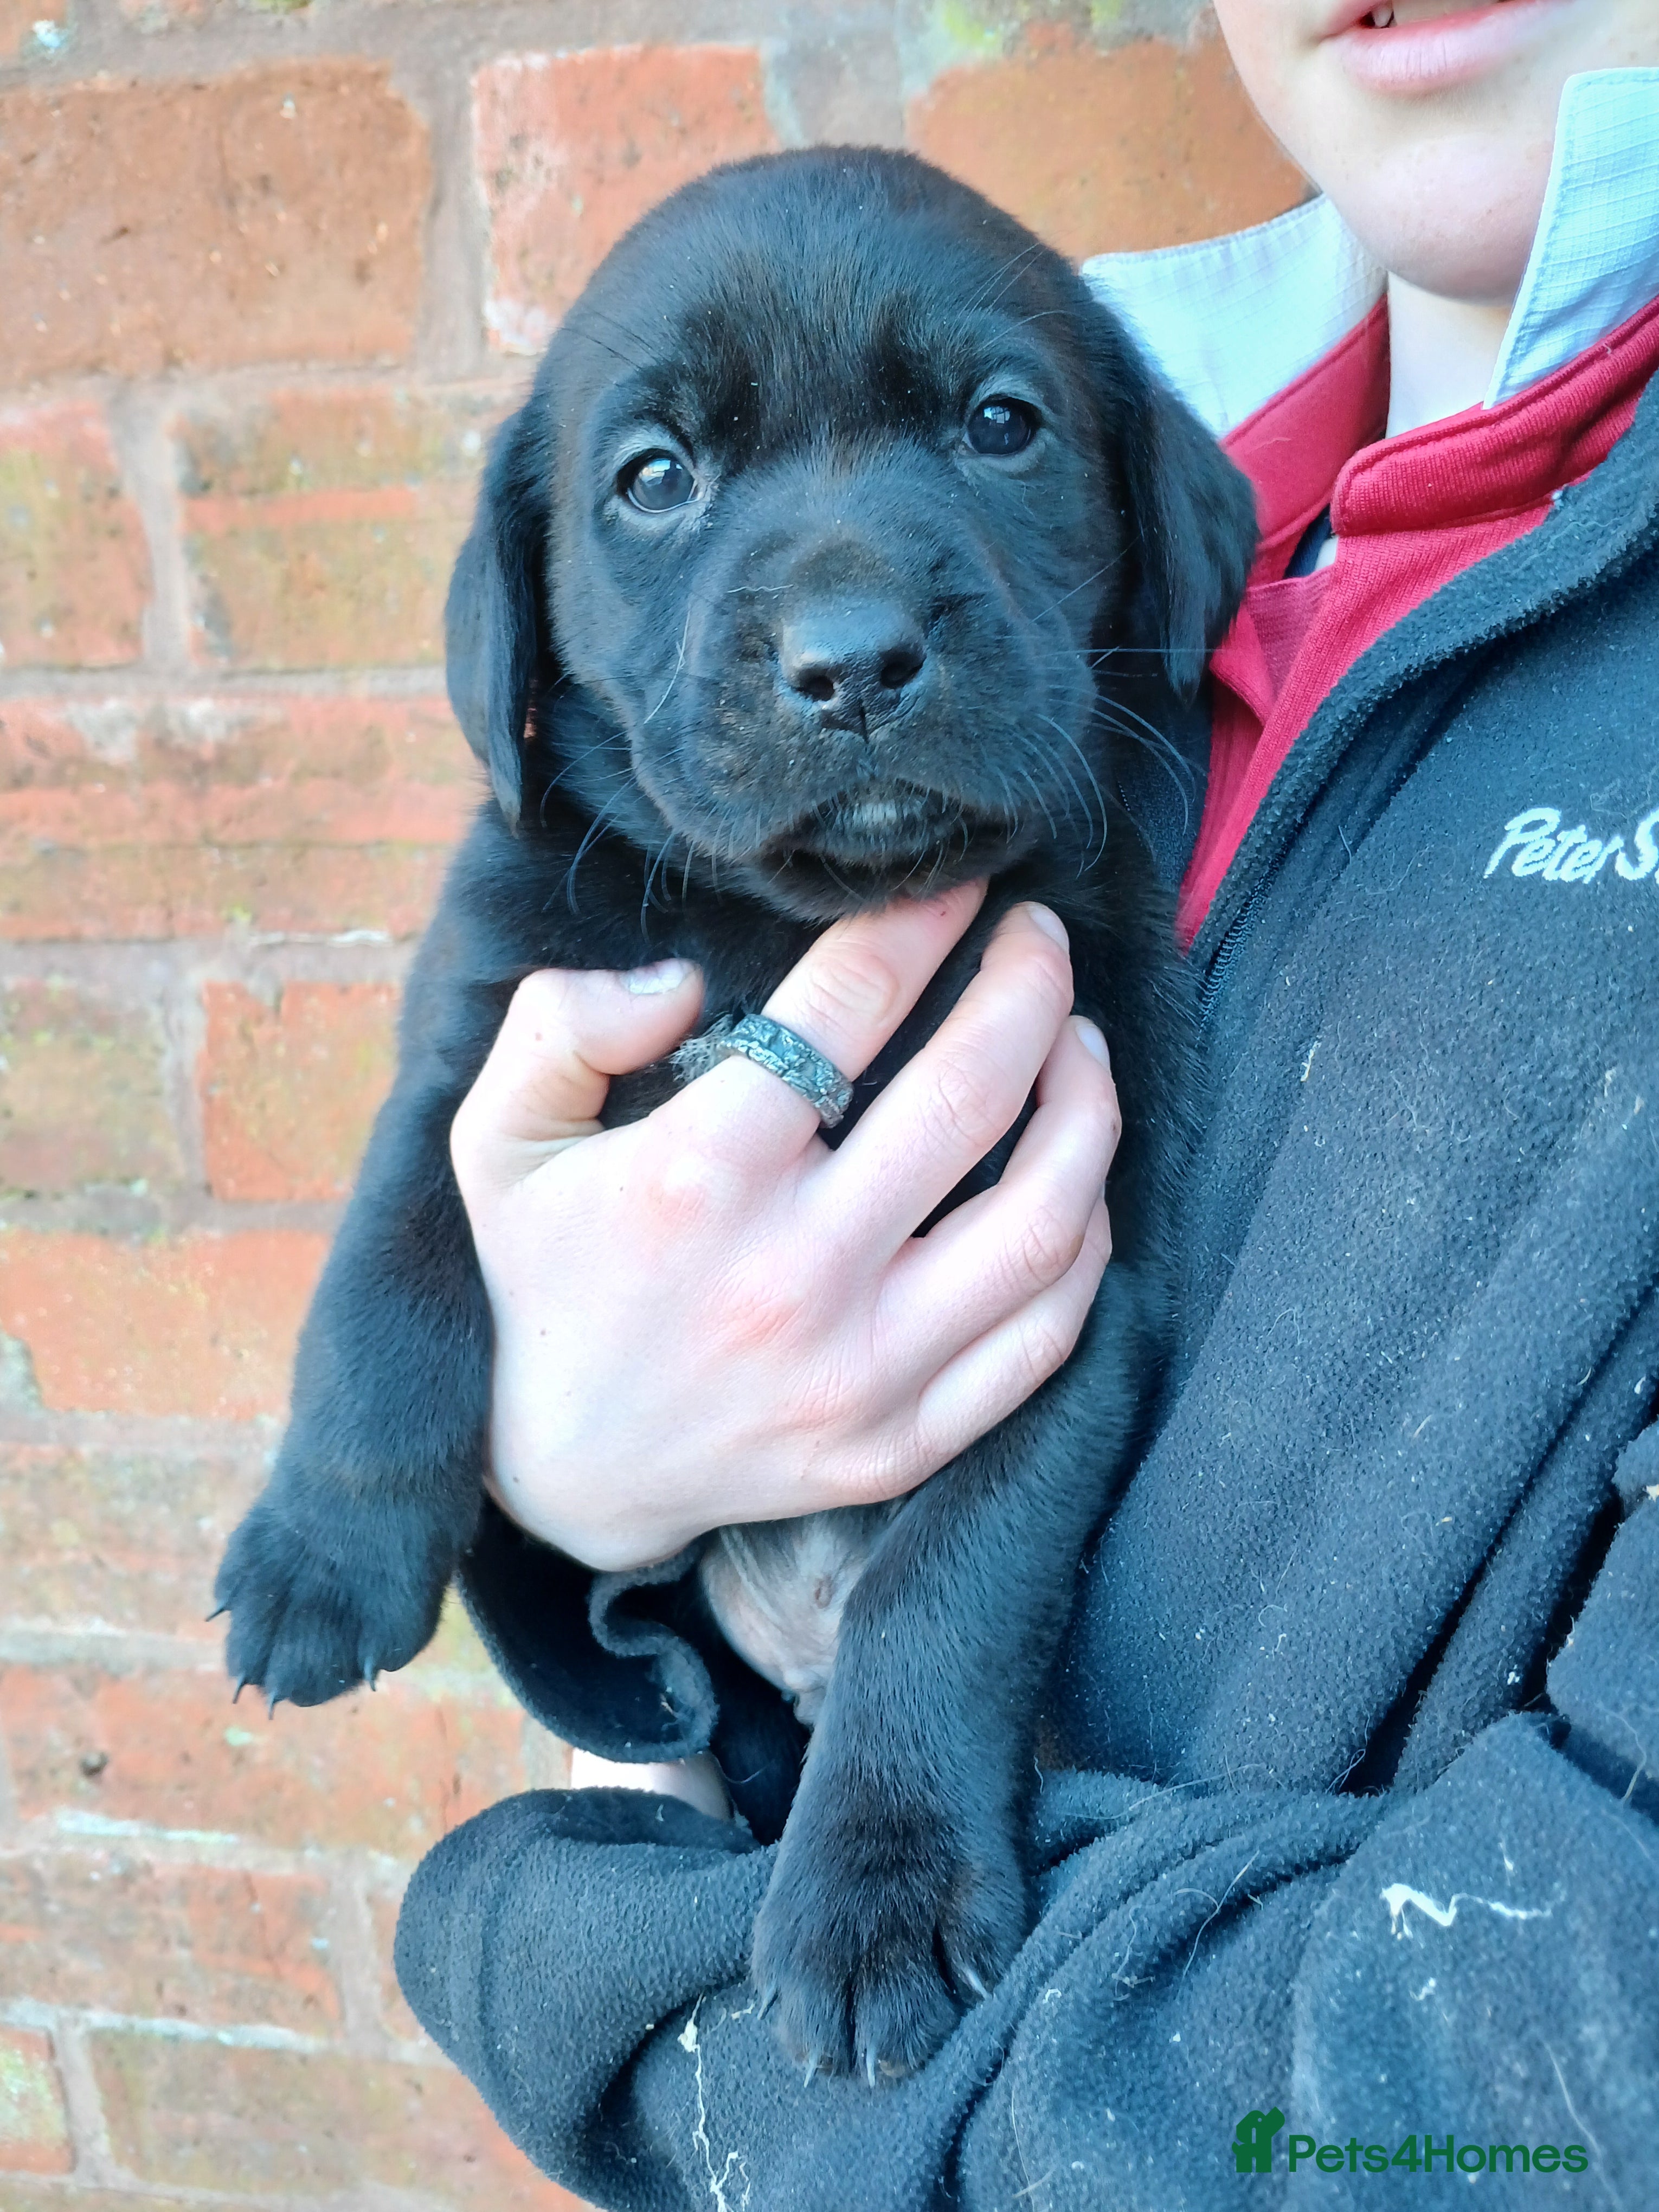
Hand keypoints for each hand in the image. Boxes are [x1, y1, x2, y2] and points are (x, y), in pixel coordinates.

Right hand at [449, 882, 1119, 1572]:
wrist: (563, 1475)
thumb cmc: (539, 1279)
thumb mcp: (495, 1137)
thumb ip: (561, 1026)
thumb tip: (679, 980)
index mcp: (699, 1176)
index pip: (849, 1007)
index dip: (922, 921)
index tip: (963, 880)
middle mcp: (797, 1272)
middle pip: (970, 1095)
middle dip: (1030, 987)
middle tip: (1041, 938)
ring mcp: (863, 1370)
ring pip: (1043, 1219)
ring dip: (1086, 1108)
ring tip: (1081, 1042)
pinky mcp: (903, 1443)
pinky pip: (1045, 1336)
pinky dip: (1088, 1243)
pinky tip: (1080, 1177)